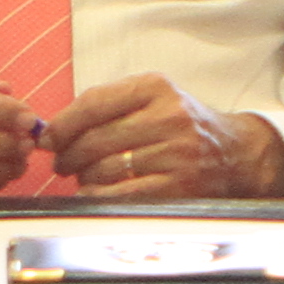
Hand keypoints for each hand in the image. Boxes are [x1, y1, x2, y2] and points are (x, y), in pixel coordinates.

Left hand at [45, 74, 283, 198]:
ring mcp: (176, 153)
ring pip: (104, 169)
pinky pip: (121, 195)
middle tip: (60, 163)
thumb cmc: (183, 127)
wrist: (236, 154)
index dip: (62, 124)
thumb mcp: (154, 99)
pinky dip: (98, 196)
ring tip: (83, 177)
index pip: (93, 103)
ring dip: (83, 177)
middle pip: (94, 140)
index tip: (47, 138)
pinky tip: (95, 193)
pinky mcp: (179, 187)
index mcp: (156, 87)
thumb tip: (53, 131)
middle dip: (68, 155)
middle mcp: (169, 117)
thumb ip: (108, 105)